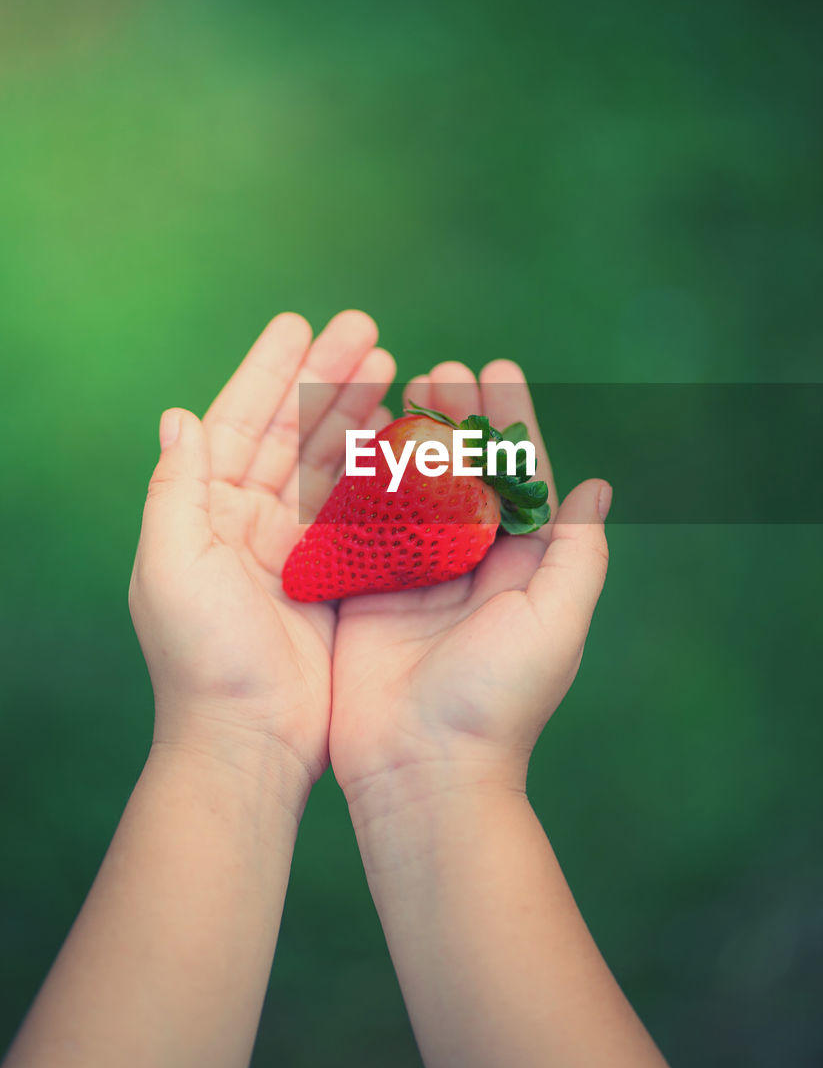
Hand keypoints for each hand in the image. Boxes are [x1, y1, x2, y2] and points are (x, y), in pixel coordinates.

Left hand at [129, 310, 394, 801]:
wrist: (248, 743)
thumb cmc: (203, 659)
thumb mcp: (172, 569)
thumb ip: (176, 490)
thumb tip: (178, 417)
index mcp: (207, 512)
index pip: (238, 423)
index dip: (269, 371)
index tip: (300, 324)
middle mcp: (249, 521)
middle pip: (291, 432)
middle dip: (326, 378)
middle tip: (367, 331)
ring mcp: (295, 548)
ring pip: (329, 463)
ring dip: (357, 414)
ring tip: (394, 367)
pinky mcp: (335, 577)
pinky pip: (361, 509)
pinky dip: (379, 470)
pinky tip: (404, 438)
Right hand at [329, 360, 610, 812]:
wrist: (422, 771)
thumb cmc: (498, 701)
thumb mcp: (556, 624)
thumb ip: (578, 553)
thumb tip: (597, 486)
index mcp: (521, 569)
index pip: (520, 478)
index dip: (510, 421)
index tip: (496, 369)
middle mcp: (469, 567)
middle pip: (462, 473)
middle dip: (454, 418)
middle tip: (439, 368)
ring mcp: (414, 578)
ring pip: (411, 489)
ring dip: (407, 437)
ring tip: (397, 387)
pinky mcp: (366, 593)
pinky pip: (363, 525)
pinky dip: (359, 481)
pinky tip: (351, 438)